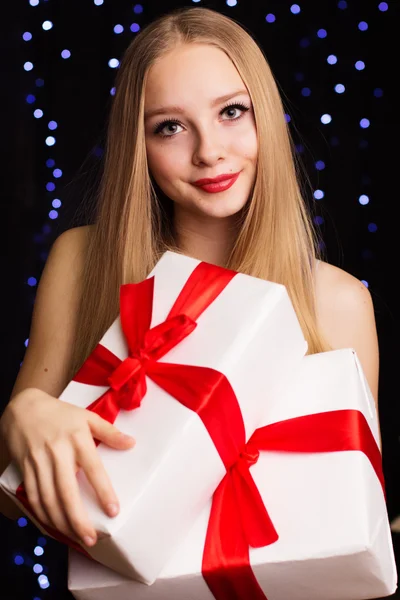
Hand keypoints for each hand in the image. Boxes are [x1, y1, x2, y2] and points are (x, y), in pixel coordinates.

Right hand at [0, 387, 134, 546]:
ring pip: (48, 498)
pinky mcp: (25, 468)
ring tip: (76, 537)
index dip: (103, 491)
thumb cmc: (60, 413)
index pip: (93, 468)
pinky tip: (54, 526)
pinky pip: (33, 496)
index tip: (113, 511)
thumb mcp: (87, 417)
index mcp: (77, 438)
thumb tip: (132, 444)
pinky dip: (43, 515)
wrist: (23, 408)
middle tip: (91, 538)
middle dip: (78, 519)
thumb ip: (109, 432)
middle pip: (67, 490)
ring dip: (61, 522)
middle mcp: (57, 452)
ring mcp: (39, 461)